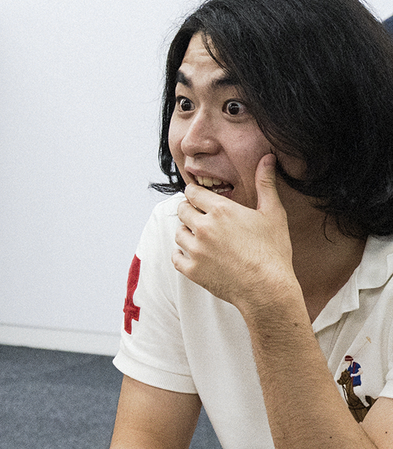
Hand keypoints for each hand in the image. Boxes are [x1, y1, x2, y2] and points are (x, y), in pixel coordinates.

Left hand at [175, 154, 297, 310]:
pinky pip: (176, 257)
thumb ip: (265, 184)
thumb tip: (267, 158)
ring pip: (178, 233)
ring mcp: (195, 250)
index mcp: (220, 210)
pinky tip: (195, 254)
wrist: (268, 289)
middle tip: (201, 217)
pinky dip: (182, 255)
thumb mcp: (273, 214)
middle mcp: (203, 228)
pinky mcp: (192, 270)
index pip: (192, 193)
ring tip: (201, 237)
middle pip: (182, 210)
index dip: (196, 194)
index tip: (200, 198)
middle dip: (190, 211)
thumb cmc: (273, 251)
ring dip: (186, 232)